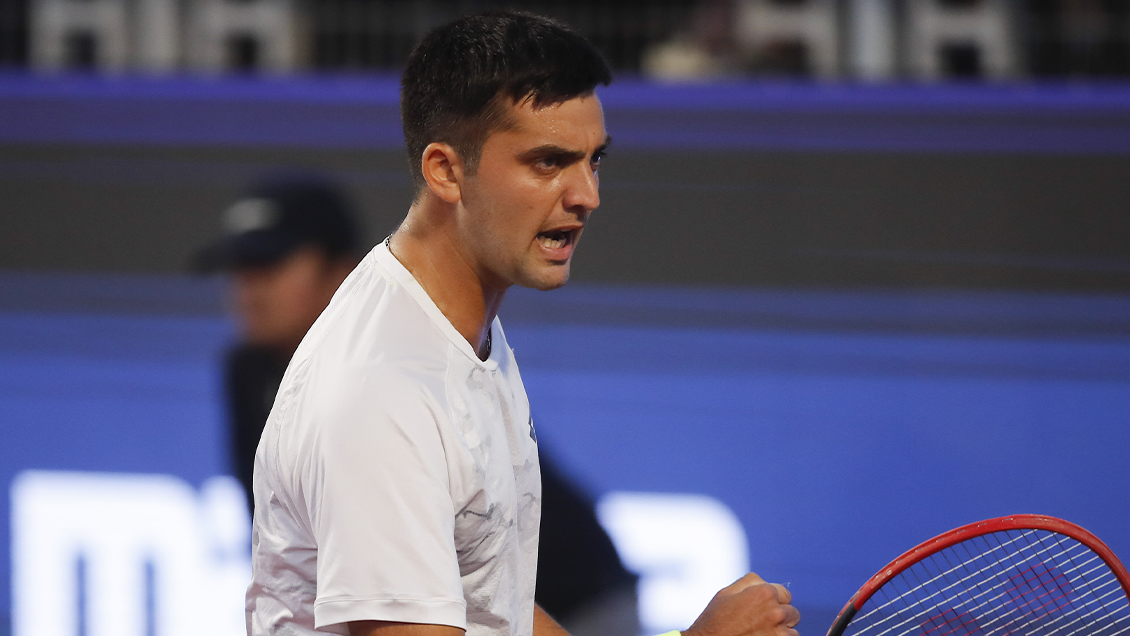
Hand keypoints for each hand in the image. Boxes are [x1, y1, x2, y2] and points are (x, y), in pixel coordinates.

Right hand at [683, 573, 799, 635]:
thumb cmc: (715, 621)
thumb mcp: (727, 592)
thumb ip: (750, 582)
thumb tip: (764, 582)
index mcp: (764, 593)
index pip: (785, 594)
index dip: (774, 601)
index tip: (763, 609)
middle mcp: (776, 612)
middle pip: (792, 612)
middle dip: (780, 616)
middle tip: (761, 623)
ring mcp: (780, 633)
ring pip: (792, 630)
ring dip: (781, 631)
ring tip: (761, 633)